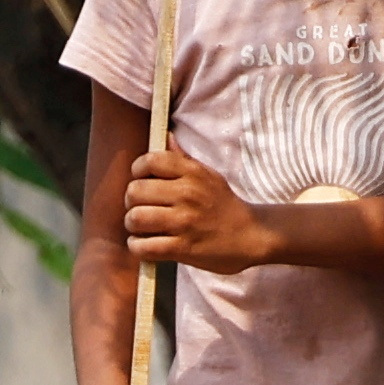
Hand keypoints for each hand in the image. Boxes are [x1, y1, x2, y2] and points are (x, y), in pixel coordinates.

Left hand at [119, 143, 283, 273]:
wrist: (252, 236)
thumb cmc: (224, 206)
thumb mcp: (209, 176)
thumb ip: (183, 159)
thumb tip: (166, 136)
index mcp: (193, 173)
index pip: (150, 160)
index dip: (138, 170)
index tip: (142, 180)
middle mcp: (187, 194)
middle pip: (135, 190)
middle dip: (131, 201)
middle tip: (139, 207)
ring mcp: (185, 222)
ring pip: (135, 218)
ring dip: (132, 224)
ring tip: (140, 227)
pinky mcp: (183, 248)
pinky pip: (144, 246)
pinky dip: (137, 247)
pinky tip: (144, 244)